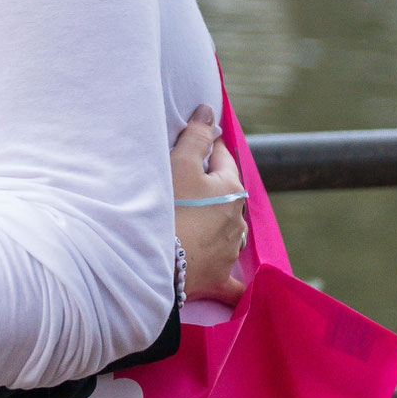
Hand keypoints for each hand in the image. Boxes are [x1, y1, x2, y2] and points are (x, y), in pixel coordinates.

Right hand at [172, 105, 248, 304]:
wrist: (159, 261)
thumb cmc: (170, 207)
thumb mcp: (180, 163)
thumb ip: (197, 136)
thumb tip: (211, 111)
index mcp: (231, 189)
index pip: (223, 158)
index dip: (210, 145)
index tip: (197, 138)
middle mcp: (237, 220)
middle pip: (226, 194)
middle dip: (211, 185)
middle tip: (185, 178)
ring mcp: (230, 250)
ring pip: (228, 229)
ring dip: (216, 221)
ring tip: (192, 217)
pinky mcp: (219, 277)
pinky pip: (232, 281)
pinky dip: (233, 279)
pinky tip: (237, 286)